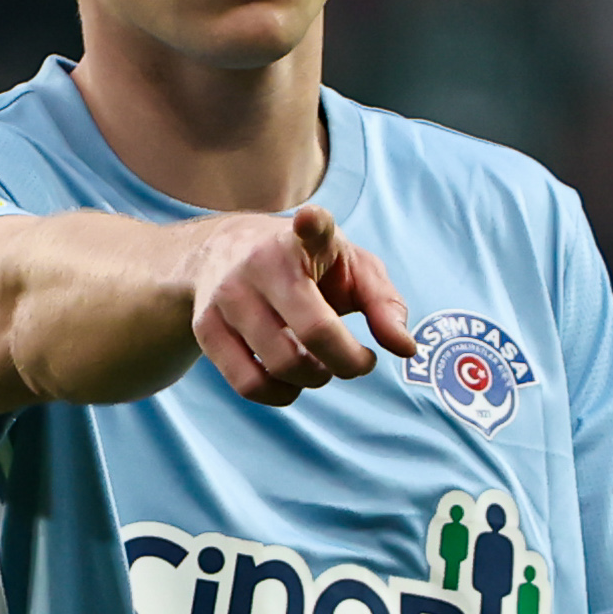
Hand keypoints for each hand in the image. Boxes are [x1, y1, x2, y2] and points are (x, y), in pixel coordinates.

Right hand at [190, 200, 413, 403]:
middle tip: (356, 361)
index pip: (310, 227)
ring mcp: (228, 295)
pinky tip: (290, 380)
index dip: (313, 224)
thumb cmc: (308, 266)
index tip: (310, 219)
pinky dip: (280, 394)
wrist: (224, 252)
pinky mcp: (206, 327)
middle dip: (347, 362)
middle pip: (314, 332)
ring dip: (314, 380)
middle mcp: (260, 262)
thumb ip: (385, 306)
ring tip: (320, 367)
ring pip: (281, 365)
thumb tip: (406, 350)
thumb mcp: (353, 269)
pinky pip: (249, 384)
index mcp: (302, 239)